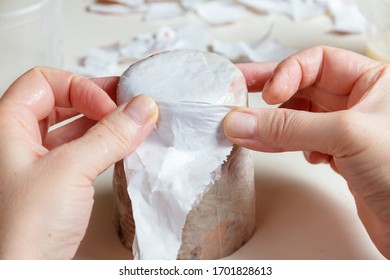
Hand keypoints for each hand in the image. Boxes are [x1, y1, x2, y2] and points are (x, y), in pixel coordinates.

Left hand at [0, 67, 157, 258]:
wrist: (24, 277)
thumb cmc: (22, 230)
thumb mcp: (69, 171)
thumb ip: (109, 136)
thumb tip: (141, 109)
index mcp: (5, 126)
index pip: (44, 82)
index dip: (80, 88)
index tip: (112, 108)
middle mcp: (18, 141)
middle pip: (60, 101)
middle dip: (98, 101)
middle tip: (131, 107)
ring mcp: (37, 163)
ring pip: (74, 127)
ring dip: (106, 124)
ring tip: (134, 126)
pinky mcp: (55, 183)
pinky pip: (81, 151)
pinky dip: (104, 145)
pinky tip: (123, 147)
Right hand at [224, 46, 389, 257]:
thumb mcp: (347, 136)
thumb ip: (289, 127)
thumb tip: (243, 121)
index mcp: (373, 81)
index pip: (317, 62)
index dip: (287, 74)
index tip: (266, 96)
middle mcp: (360, 103)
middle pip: (303, 87)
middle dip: (268, 91)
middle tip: (237, 88)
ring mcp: (347, 132)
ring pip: (299, 118)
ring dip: (272, 124)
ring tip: (246, 129)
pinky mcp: (340, 158)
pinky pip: (302, 142)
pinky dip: (287, 146)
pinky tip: (285, 151)